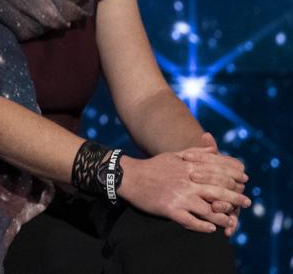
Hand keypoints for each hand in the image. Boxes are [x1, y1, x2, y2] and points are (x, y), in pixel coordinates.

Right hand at [120, 147, 250, 234]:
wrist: (129, 177)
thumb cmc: (153, 166)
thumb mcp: (174, 155)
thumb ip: (195, 152)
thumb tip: (213, 148)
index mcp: (189, 167)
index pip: (218, 171)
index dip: (234, 176)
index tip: (244, 180)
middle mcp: (187, 181)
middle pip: (218, 191)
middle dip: (236, 197)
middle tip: (247, 202)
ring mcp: (179, 196)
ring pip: (208, 209)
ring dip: (222, 216)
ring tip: (231, 221)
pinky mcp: (170, 209)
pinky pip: (191, 221)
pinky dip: (203, 226)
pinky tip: (210, 229)